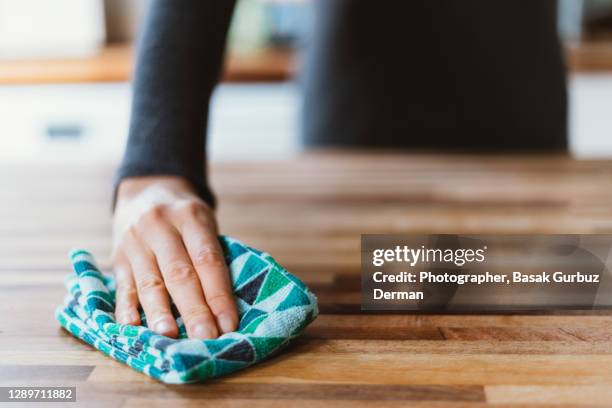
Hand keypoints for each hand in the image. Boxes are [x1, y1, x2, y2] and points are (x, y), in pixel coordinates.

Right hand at [112, 176, 237, 338]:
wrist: (146, 191)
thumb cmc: (186, 217)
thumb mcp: (204, 222)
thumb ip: (212, 256)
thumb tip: (225, 307)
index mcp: (190, 216)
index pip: (207, 259)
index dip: (219, 294)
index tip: (229, 324)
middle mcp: (159, 226)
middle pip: (179, 274)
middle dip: (194, 309)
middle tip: (206, 337)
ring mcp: (134, 242)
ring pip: (149, 283)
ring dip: (160, 313)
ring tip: (169, 337)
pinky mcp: (117, 258)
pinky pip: (122, 287)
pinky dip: (127, 310)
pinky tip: (134, 328)